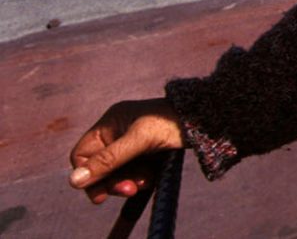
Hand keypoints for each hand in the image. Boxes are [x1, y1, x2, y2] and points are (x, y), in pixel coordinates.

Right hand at [68, 98, 183, 204]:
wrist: (207, 118)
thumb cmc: (171, 122)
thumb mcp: (139, 141)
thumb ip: (108, 160)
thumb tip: (74, 181)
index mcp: (110, 122)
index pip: (83, 155)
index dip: (88, 175)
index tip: (100, 195)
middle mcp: (117, 131)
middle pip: (100, 167)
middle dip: (113, 181)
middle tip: (129, 190)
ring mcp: (132, 143)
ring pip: (118, 172)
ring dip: (128, 181)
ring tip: (145, 182)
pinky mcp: (146, 152)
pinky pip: (133, 172)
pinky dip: (140, 178)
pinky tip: (151, 178)